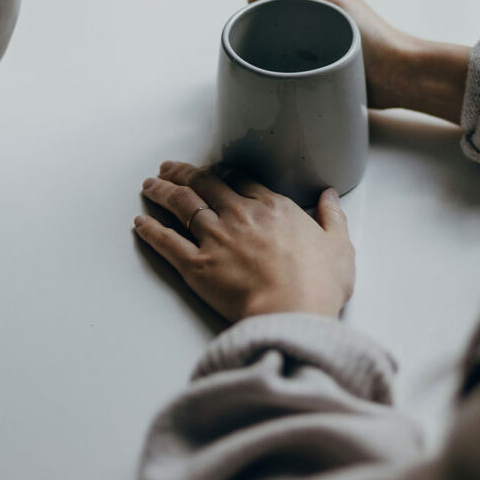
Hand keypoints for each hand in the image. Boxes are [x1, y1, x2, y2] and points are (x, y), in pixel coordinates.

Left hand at [134, 161, 354, 322]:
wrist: (293, 313)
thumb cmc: (319, 285)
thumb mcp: (339, 247)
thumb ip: (332, 217)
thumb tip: (330, 196)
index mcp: (272, 208)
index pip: (239, 180)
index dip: (220, 172)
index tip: (210, 170)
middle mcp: (239, 215)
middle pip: (204, 184)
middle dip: (183, 173)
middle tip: (169, 167)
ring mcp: (215, 238)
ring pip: (182, 205)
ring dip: (162, 192)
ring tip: (149, 184)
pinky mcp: (197, 265)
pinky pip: (167, 242)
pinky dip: (151, 230)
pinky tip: (139, 222)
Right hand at [249, 0, 469, 124]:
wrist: (396, 75)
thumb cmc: (369, 35)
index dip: (261, 7)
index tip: (255, 26)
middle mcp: (319, 8)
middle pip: (276, 16)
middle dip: (266, 30)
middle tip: (263, 48)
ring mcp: (320, 35)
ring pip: (283, 40)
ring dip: (276, 51)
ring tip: (276, 63)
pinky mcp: (322, 60)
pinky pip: (294, 61)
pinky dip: (287, 66)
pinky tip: (286, 75)